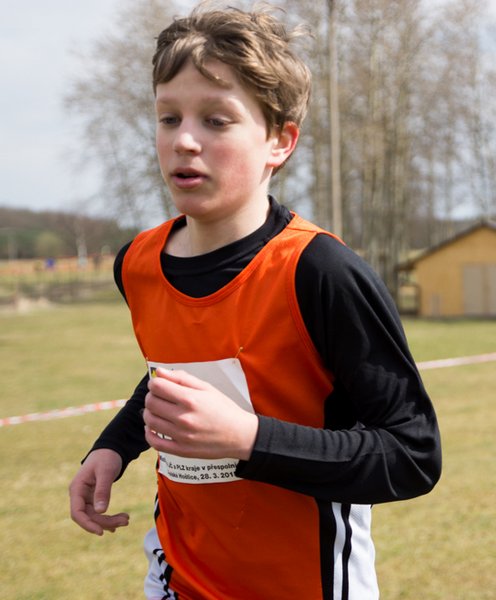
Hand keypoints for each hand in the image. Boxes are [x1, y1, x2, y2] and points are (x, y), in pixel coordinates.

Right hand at [69, 448, 128, 535]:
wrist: (110, 449)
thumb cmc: (106, 457)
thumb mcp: (106, 472)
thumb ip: (103, 490)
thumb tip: (100, 511)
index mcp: (77, 488)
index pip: (77, 513)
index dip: (87, 524)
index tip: (101, 532)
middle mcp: (78, 495)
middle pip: (88, 516)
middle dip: (106, 522)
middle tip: (126, 521)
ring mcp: (85, 497)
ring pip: (95, 516)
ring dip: (109, 520)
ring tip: (126, 520)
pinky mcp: (93, 498)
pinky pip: (98, 512)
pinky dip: (108, 517)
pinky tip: (119, 521)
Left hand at [144, 368, 258, 460]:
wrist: (239, 435)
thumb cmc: (223, 408)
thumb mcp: (207, 388)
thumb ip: (182, 378)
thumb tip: (160, 372)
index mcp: (191, 399)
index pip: (158, 387)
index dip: (155, 382)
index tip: (159, 384)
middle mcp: (184, 417)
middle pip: (151, 403)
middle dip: (152, 396)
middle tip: (159, 396)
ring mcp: (182, 436)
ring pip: (150, 421)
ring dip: (149, 413)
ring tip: (158, 410)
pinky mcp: (181, 450)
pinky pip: (155, 442)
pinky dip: (148, 433)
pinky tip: (153, 427)